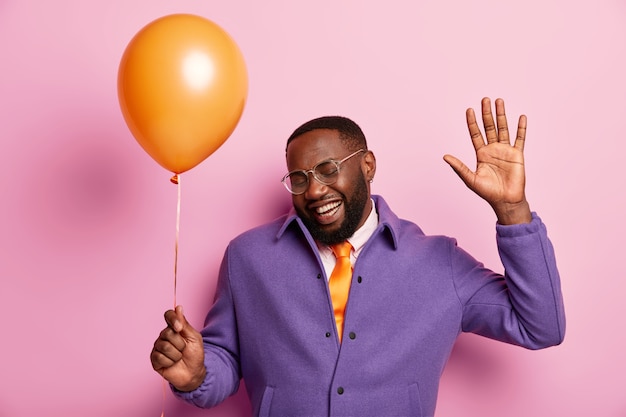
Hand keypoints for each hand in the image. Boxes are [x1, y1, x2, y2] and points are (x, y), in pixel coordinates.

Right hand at [150, 305, 205, 390]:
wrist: (193, 372)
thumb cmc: (195, 354)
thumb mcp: (194, 337)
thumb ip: (184, 324)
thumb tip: (178, 308)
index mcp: (174, 328)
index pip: (168, 315)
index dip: (173, 319)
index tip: (179, 328)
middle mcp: (164, 336)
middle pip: (167, 333)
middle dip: (180, 344)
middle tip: (183, 349)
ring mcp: (158, 347)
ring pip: (164, 346)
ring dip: (176, 354)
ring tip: (178, 357)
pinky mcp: (154, 359)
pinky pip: (159, 357)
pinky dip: (170, 362)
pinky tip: (172, 363)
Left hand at [443, 97, 531, 224]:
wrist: (505, 200)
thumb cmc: (488, 192)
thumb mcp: (470, 179)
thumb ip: (459, 167)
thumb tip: (445, 156)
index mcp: (481, 154)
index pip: (475, 134)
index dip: (472, 122)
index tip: (469, 110)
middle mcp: (493, 149)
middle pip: (489, 127)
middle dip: (486, 113)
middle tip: (485, 99)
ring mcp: (505, 150)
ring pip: (503, 129)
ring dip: (501, 115)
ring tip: (499, 101)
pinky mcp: (517, 155)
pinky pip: (520, 139)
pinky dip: (521, 128)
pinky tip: (521, 117)